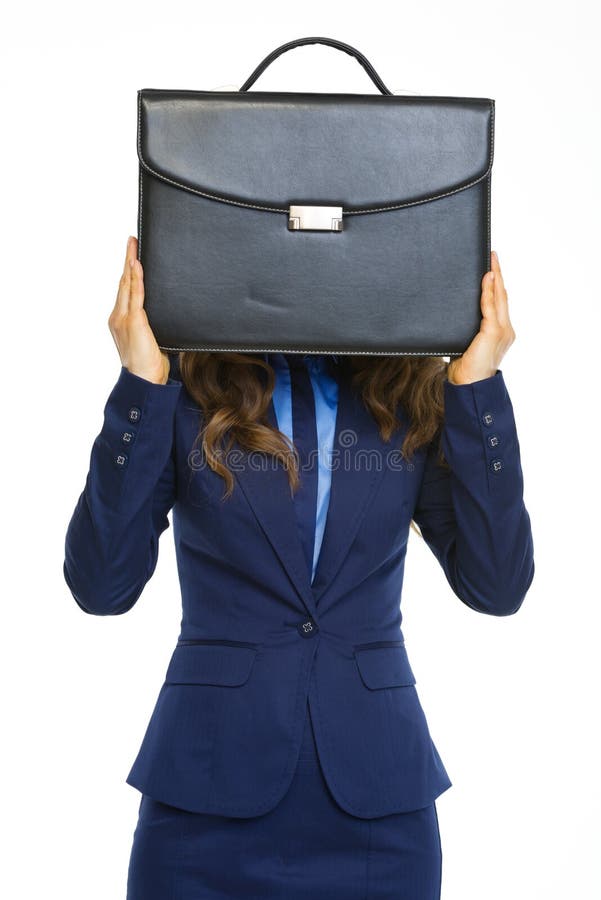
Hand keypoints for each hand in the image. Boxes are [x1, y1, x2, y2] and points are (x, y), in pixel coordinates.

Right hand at [108, 236, 169, 384]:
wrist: (145, 381)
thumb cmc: (150, 366)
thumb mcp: (152, 340)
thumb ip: (155, 325)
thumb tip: (172, 315)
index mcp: (121, 321)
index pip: (125, 291)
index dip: (128, 272)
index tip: (132, 256)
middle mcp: (118, 317)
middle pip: (123, 282)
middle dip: (127, 260)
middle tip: (132, 241)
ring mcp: (124, 318)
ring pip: (127, 284)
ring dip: (131, 262)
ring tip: (133, 244)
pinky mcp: (134, 321)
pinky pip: (135, 294)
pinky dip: (136, 278)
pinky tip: (137, 264)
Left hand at [447, 250, 515, 384]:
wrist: (469, 385)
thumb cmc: (464, 368)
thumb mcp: (466, 342)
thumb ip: (467, 328)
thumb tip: (454, 315)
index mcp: (500, 332)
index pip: (499, 303)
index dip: (497, 284)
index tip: (493, 267)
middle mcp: (506, 329)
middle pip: (503, 295)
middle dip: (498, 274)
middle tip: (493, 255)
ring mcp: (502, 330)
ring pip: (499, 297)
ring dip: (495, 277)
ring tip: (491, 260)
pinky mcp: (494, 332)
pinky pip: (490, 306)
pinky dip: (488, 291)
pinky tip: (486, 278)